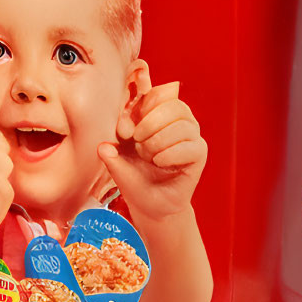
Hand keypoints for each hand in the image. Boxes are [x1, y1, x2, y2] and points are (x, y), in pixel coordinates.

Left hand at [98, 69, 206, 224]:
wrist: (152, 207)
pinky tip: (159, 162)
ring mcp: (191, 135)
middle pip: (172, 104)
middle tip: (137, 141)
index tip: (127, 127)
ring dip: (160, 140)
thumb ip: (112, 155)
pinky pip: (190, 145)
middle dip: (151, 122)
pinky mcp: (199, 152)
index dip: (143, 104)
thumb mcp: (119, 167)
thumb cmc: (136, 181)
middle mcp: (178, 120)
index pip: (157, 94)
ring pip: (181, 123)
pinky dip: (170, 153)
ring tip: (149, 156)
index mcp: (157, 114)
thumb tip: (103, 147)